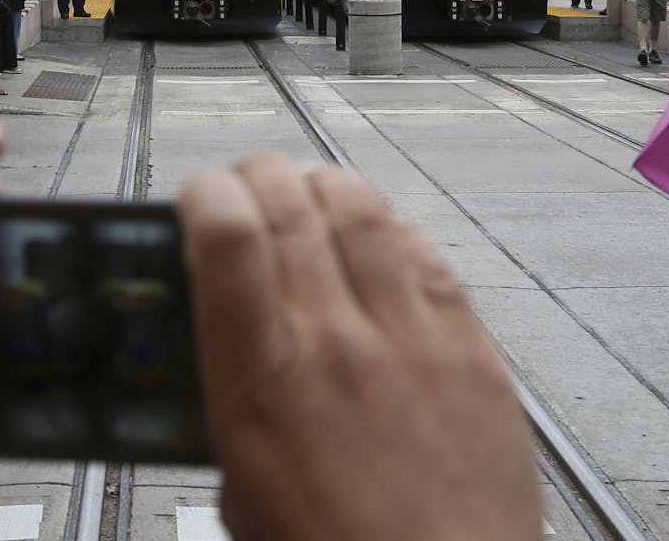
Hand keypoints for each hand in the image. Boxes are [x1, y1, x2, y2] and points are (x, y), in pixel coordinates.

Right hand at [179, 158, 539, 540]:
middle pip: (290, 200)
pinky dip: (389, 228)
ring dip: (322, 188)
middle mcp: (336, 339)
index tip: (198, 202)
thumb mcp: (240, 488)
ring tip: (307, 199)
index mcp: (263, 379)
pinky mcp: (469, 346)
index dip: (206, 195)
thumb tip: (235, 345)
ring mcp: (410, 335)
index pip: (228, 233)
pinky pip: (424, 250)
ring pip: (360, 206)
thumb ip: (233, 400)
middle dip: (256, 179)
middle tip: (245, 192)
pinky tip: (377, 242)